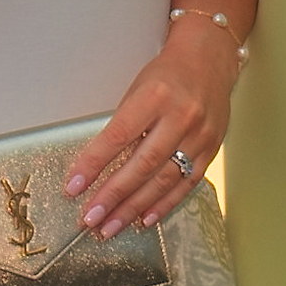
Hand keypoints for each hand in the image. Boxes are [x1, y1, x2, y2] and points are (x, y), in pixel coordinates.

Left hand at [61, 22, 239, 236]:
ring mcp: (200, 135)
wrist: (209, 59)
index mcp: (155, 95)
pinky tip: (145, 219)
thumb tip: (96, 168)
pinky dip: (164, 204)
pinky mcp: (212, 148)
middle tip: (90, 218)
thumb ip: (123, 125)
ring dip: (134, 208)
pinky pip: (187, 184)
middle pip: (142, 164)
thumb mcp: (139, 87)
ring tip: (110, 226)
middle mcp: (180, 116)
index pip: (118, 136)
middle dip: (113, 196)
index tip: (73, 187)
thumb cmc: (167, 73)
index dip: (93, 164)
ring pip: (164, 180)